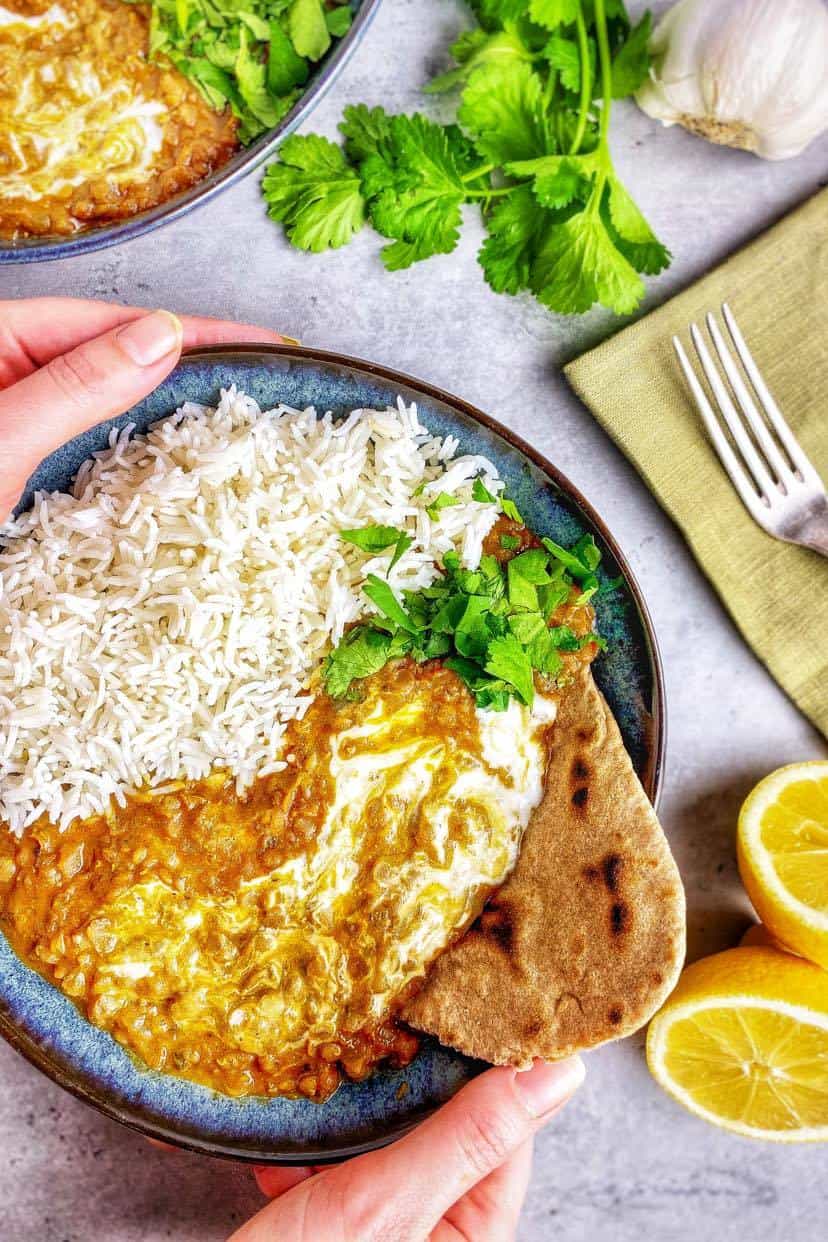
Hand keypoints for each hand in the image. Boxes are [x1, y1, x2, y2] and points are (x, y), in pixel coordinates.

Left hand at [0, 297, 286, 521]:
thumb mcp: (5, 434)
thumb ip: (77, 385)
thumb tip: (162, 337)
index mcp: (0, 334)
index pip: (113, 323)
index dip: (191, 332)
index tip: (262, 340)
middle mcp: (12, 364)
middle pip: (117, 355)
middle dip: (189, 366)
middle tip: (267, 379)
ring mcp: (19, 414)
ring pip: (107, 401)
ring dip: (166, 410)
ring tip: (234, 414)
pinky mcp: (23, 462)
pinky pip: (88, 444)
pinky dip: (132, 451)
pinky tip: (170, 457)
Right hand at [230, 1058, 584, 1241]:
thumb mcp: (387, 1203)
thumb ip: (469, 1136)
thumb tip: (561, 1071)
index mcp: (472, 1240)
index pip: (506, 1130)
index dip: (488, 1064)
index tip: (471, 998)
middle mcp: (437, 1236)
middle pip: (442, 1132)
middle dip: (406, 1085)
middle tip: (388, 1023)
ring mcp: (385, 1233)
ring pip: (383, 1146)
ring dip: (350, 1115)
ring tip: (326, 1076)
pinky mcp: (336, 1231)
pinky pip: (336, 1173)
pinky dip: (310, 1152)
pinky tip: (284, 1139)